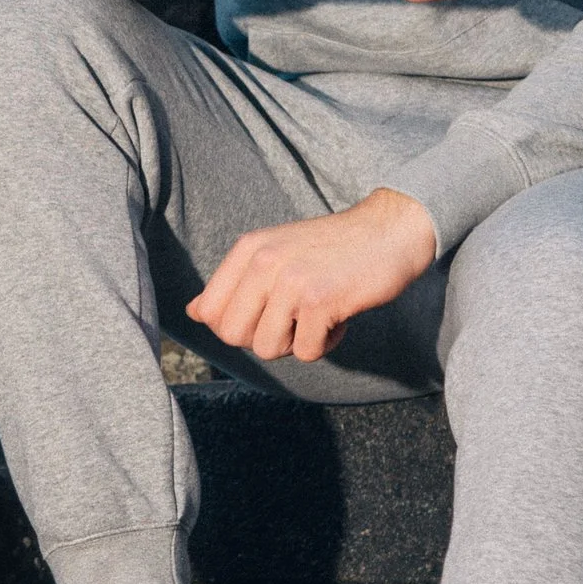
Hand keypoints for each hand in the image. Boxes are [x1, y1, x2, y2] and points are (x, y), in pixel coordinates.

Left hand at [185, 187, 438, 363]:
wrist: (389, 231)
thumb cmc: (332, 249)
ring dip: (294, 342)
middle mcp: (263, 262)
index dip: (236, 325)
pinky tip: (338, 316)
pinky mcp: (320, 302)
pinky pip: (305, 352)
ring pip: (266, 348)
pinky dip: (325, 343)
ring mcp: (291, 281)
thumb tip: (193, 313)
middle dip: (262, 337)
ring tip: (316, 315)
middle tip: (293, 318)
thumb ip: (234, 283)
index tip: (266, 314)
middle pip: (232, 335)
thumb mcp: (275, 252)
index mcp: (248, 249)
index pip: (210, 311)